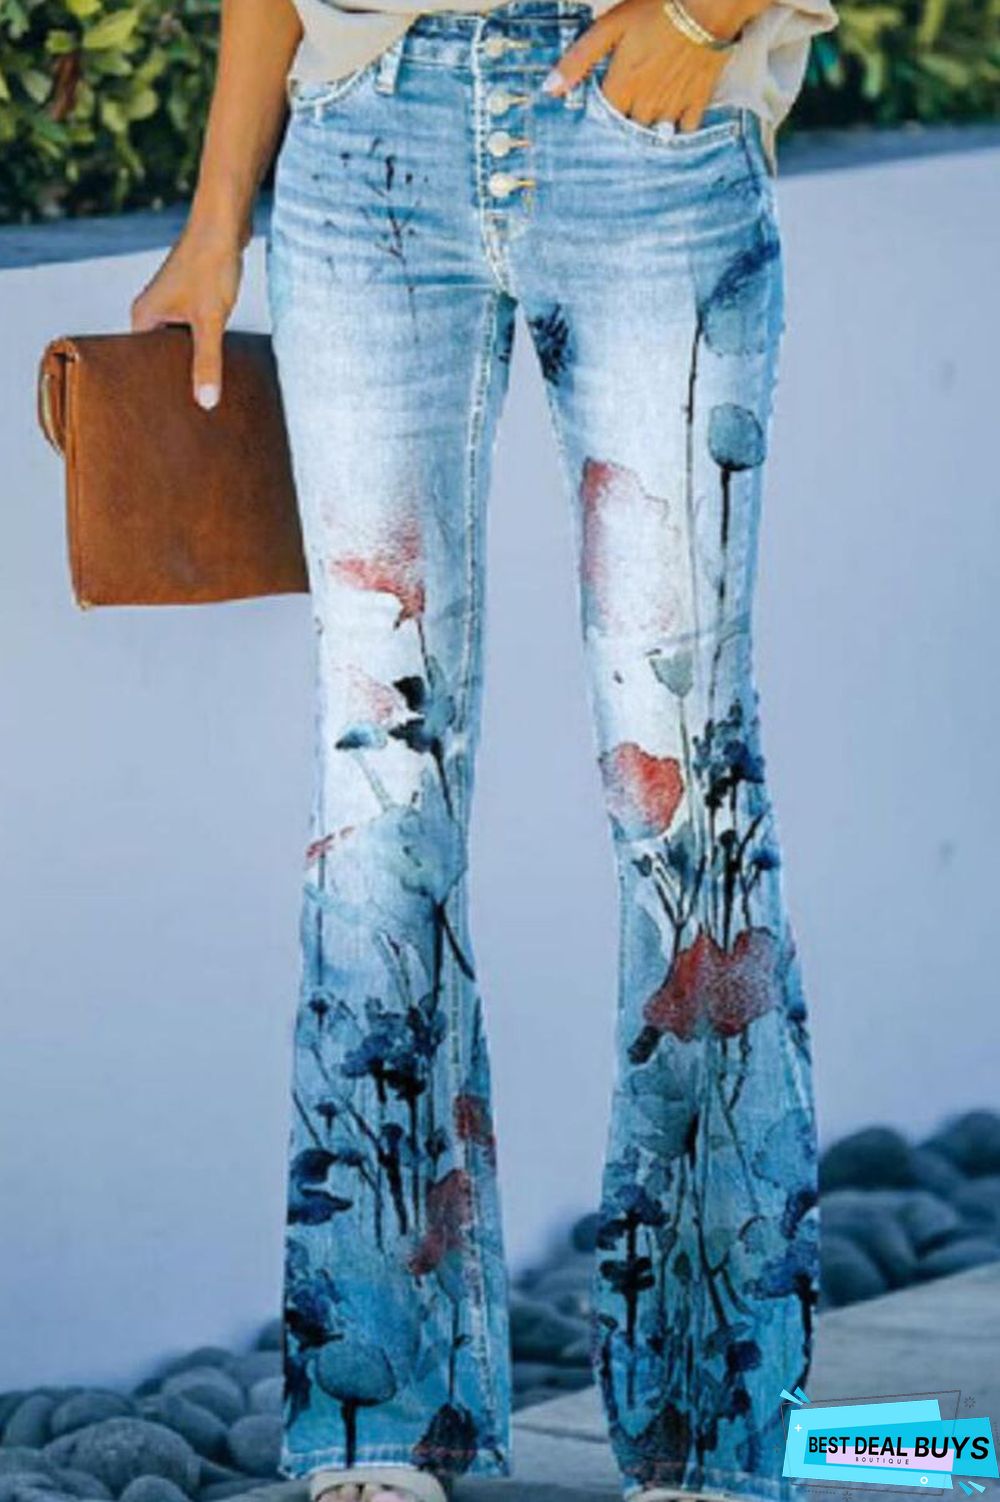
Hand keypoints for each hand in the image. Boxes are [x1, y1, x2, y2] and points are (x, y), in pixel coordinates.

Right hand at [131, 220, 244, 409]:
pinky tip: (216, 364)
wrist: (224, 221)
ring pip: (176, 346)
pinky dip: (201, 347)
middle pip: (157, 358)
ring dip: (190, 363)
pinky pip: (190, 333)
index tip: (166, 416)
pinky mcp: (188, 299)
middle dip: (174, 380)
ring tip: (203, 395)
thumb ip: (207, 362)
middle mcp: (150, 312)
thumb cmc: (211, 264)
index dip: (153, 389)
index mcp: (142, 318)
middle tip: (188, 413)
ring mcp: (169, 305)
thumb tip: (206, 402)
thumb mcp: (210, 321)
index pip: (137, 366)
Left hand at [544, 0, 748, 132]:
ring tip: (648, 113)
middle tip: (627, 108)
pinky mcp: (698, 100)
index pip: (602, 120)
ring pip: (655, 132)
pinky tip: (674, 116)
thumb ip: (579, 59)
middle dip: (625, 122)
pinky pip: (686, 129)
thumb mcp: (609, 27)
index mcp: (621, 88)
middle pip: (628, 128)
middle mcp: (645, 104)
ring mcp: (673, 105)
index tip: (601, 108)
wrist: (706, 3)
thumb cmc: (655, 8)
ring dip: (649, 127)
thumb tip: (549, 89)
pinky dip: (679, 127)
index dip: (600, 115)